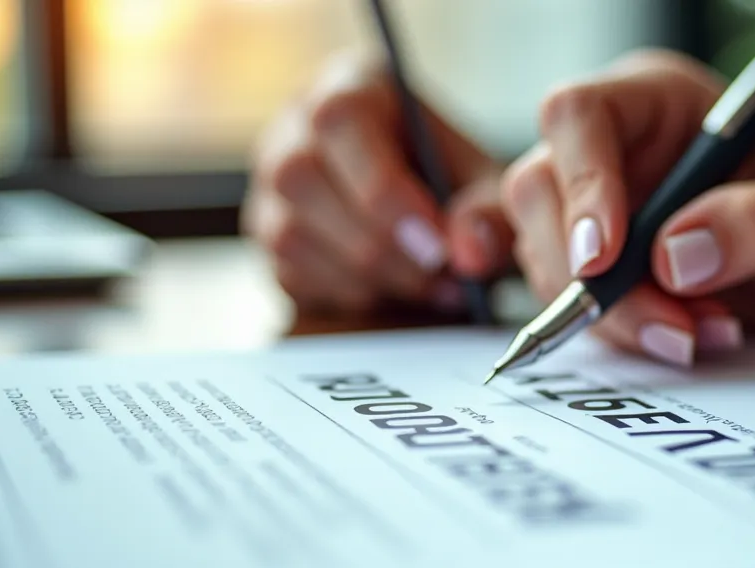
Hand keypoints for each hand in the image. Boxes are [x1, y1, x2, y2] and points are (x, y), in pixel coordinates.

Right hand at [242, 52, 513, 312]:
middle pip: (302, 179)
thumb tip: (469, 254)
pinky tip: (394, 291)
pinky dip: (347, 294)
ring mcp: (270, 184)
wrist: (426, 200)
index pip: (340, 121)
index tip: (438, 244)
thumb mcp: (485, 183)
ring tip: (428, 287)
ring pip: (289, 235)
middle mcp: (294, 127)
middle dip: (379, 246)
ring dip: (366, 276)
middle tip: (441, 278)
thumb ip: (489, 213)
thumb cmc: (450, 177)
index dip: (385, 190)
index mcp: (351, 87)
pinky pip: (288, 274)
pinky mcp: (266, 236)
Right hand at [501, 50, 754, 365]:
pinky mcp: (589, 262)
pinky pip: (568, 301)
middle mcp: (609, 145)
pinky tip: (685, 335)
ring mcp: (591, 205)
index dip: (581, 183)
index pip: (580, 115)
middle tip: (677, 328)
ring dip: (618, 315)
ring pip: (548, 258)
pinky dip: (620, 333)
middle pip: (542, 193)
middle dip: (598, 279)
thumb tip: (674, 257)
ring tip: (705, 332)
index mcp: (656, 99)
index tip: (606, 259)